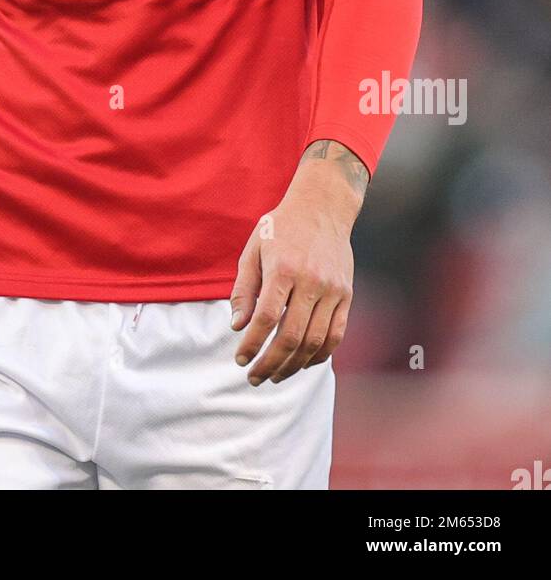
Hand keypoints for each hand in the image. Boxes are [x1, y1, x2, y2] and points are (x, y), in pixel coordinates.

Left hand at [229, 149, 363, 385]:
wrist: (323, 207)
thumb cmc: (281, 228)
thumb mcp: (254, 249)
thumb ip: (244, 289)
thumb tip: (237, 327)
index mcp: (283, 268)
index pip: (267, 318)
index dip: (252, 344)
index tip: (240, 359)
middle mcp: (311, 281)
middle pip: (291, 335)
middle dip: (270, 363)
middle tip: (254, 377)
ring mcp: (332, 289)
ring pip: (315, 341)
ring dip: (294, 365)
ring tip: (275, 375)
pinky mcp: (346, 295)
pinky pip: (336, 334)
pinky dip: (319, 355)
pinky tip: (302, 363)